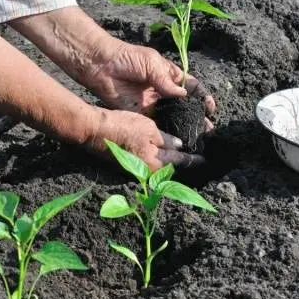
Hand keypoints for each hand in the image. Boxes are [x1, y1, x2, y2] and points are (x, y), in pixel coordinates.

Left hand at [80, 41, 215, 129]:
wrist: (102, 65)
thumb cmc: (128, 58)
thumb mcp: (152, 64)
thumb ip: (167, 81)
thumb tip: (184, 95)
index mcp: (169, 75)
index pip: (191, 87)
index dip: (202, 97)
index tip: (211, 107)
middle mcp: (164, 90)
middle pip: (185, 105)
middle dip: (197, 116)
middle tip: (209, 129)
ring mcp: (153, 103)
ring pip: (174, 116)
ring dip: (185, 125)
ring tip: (198, 137)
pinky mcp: (141, 113)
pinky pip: (157, 123)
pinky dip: (168, 131)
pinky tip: (178, 138)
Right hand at [89, 108, 204, 169]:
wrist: (93, 131)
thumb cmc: (122, 128)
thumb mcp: (149, 128)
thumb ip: (166, 138)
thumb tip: (179, 145)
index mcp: (155, 163)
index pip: (180, 161)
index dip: (193, 159)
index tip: (205, 160)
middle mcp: (146, 170)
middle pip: (169, 167)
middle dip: (182, 162)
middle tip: (195, 156)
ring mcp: (135, 169)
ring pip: (158, 165)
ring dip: (169, 160)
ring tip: (180, 153)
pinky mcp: (126, 164)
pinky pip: (147, 162)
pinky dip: (156, 157)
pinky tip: (159, 150)